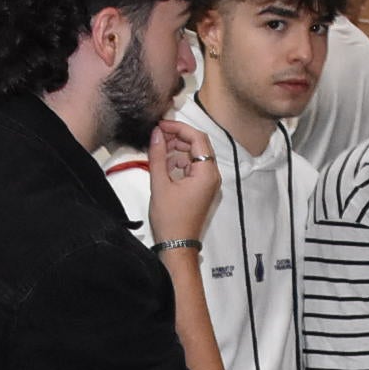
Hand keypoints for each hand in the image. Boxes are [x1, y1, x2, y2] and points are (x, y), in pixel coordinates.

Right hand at [145, 118, 221, 244]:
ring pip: (194, 155)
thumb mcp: (159, 184)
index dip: (178, 128)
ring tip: (157, 151)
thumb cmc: (171, 220)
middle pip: (198, 145)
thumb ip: (157, 155)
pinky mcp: (202, 188)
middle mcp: (212, 176)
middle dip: (177, 138)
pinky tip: (164, 164)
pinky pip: (192, 167)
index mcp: (207, 173)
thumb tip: (156, 134)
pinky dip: (179, 162)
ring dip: (177, 150)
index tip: (161, 125)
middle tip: (157, 136)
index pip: (197, 138)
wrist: (177, 244)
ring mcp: (208, 183)